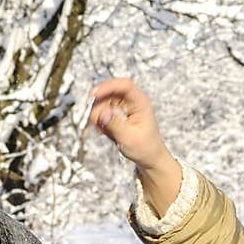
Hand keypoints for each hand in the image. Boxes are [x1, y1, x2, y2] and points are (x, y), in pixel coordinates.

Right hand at [89, 76, 182, 216]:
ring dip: (99, 116)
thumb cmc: (145, 149)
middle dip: (99, 107)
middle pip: (109, 92)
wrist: (150, 158)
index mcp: (141, 102)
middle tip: (99, 125)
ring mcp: (124, 106)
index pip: (124, 85)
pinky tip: (106, 132)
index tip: (94, 94)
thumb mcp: (129, 138)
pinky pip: (102, 111)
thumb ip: (115, 124)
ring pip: (102, 101)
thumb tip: (103, 113)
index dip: (108, 87)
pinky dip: (100, 121)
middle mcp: (132, 101)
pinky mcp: (117, 113)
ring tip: (105, 132)